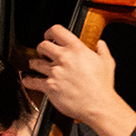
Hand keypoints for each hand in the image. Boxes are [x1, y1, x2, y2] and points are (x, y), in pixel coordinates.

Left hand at [20, 24, 135, 135]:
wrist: (98, 105)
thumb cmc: (102, 86)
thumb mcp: (107, 62)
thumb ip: (102, 50)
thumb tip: (100, 44)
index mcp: (77, 49)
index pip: (57, 31)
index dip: (50, 32)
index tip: (49, 36)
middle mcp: (64, 58)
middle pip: (42, 45)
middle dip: (41, 49)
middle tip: (43, 53)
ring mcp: (55, 72)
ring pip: (34, 62)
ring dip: (34, 64)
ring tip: (36, 66)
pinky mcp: (49, 86)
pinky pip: (32, 81)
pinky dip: (28, 80)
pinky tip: (27, 80)